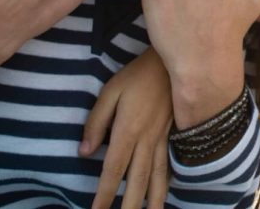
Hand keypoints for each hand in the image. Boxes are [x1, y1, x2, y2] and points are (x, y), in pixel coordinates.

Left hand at [82, 49, 171, 208]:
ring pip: (157, 177)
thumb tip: (85, 152)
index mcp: (128, 131)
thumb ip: (96, 122)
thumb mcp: (110, 91)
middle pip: (137, 181)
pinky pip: (168, 165)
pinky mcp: (171, 136)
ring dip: (152, 201)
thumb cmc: (138, 75)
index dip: (104, 194)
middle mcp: (146, 141)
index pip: (113, 170)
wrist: (174, 64)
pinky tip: (163, 194)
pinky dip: (166, 184)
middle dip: (129, 206)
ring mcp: (161, 139)